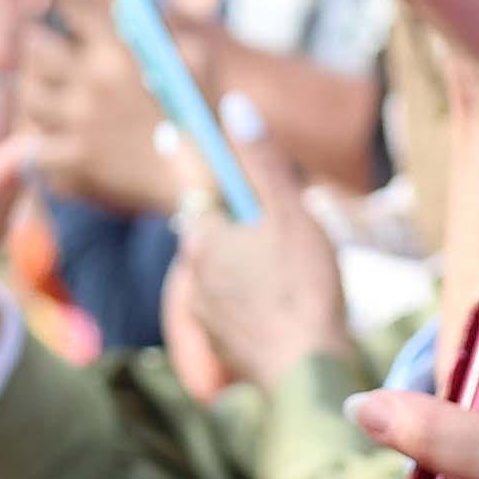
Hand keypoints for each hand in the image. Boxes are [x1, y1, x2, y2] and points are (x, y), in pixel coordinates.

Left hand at [14, 0, 189, 218]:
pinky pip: (33, 146)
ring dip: (31, 92)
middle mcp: (93, 80)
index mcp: (122, 48)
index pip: (73, 2)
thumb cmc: (210, 116)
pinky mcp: (74, 163)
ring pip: (27, 95)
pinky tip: (46, 143)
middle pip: (32, 46)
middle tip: (29, 42)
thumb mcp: (195, 58)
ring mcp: (79, 122)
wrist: (211, 184)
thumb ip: (158, 24)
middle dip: (28, 41)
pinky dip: (37, 145)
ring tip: (40, 94)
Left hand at [164, 92, 352, 386]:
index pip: (193, 184)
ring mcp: (204, 313)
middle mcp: (192, 274)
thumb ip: (261, 160)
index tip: (171, 130)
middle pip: (214, 230)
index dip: (188, 156)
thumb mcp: (288, 213)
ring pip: (225, 270)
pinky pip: (234, 305)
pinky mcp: (221, 343)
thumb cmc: (301, 288)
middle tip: (282, 228)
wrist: (307, 373)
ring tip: (292, 273)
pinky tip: (286, 306)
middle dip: (240, 223)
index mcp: (203, 238)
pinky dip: (253, 299)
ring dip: (249, 263)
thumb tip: (234, 106)